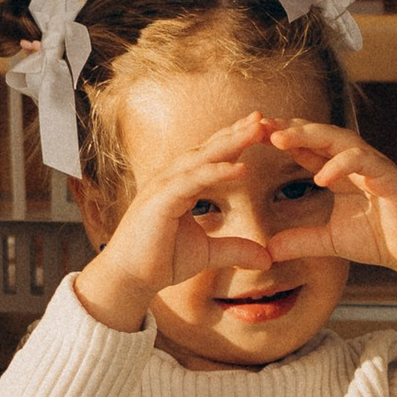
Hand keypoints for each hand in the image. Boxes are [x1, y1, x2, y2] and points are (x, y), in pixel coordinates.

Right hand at [72, 111, 290, 331]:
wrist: (129, 279)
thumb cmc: (160, 261)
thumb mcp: (208, 253)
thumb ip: (235, 249)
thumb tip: (267, 257)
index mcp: (180, 185)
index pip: (211, 157)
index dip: (234, 142)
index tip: (261, 129)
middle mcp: (170, 179)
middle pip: (208, 149)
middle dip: (235, 132)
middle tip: (263, 117)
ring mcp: (163, 187)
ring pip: (201, 158)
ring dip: (230, 143)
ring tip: (256, 130)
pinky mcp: (160, 201)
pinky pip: (192, 181)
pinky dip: (216, 172)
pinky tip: (240, 167)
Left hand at [256, 121, 396, 317]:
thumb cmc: (380, 239)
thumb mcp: (330, 241)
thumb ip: (301, 240)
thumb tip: (268, 251)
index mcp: (339, 170)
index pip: (305, 147)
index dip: (278, 140)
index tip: (247, 137)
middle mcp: (355, 161)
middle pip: (317, 134)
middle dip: (287, 128)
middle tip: (256, 125)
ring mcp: (374, 165)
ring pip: (338, 139)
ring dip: (309, 136)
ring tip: (280, 139)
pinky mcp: (390, 177)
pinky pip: (363, 162)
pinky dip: (341, 165)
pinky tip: (321, 176)